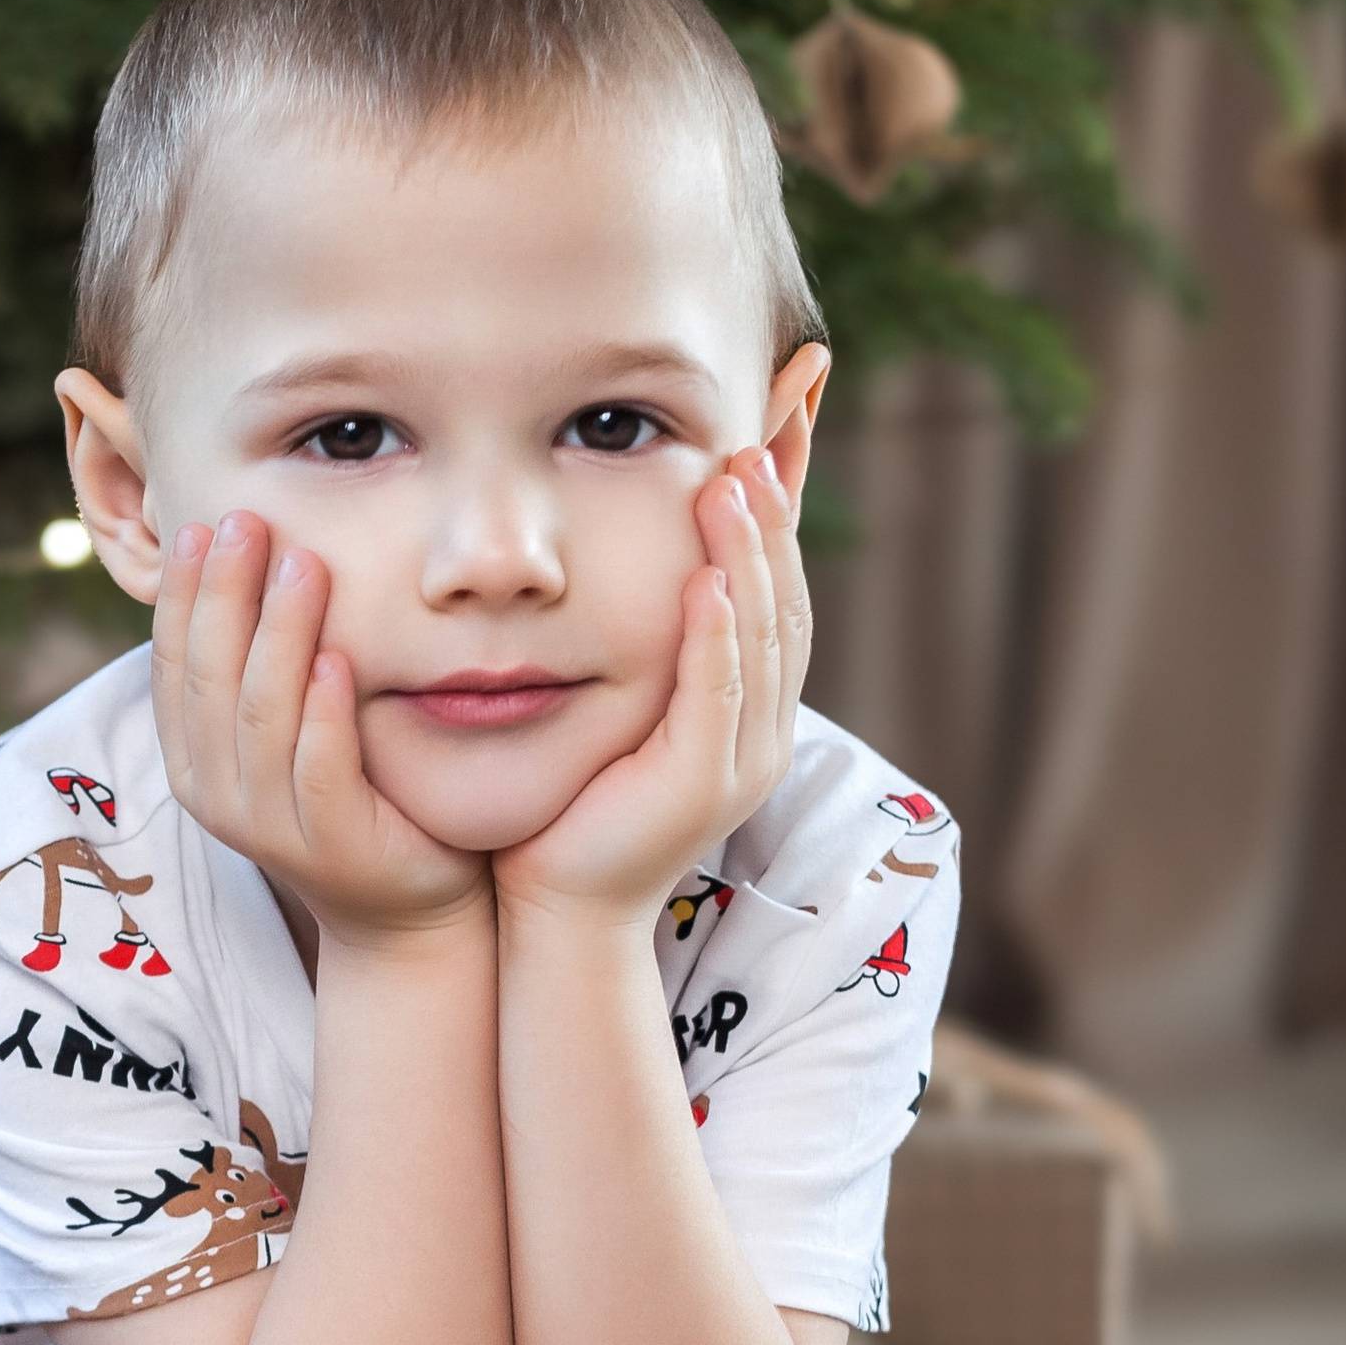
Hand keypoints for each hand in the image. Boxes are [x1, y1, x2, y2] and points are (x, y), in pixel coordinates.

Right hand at [152, 511, 488, 947]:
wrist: (402, 908)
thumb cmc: (349, 798)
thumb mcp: (286, 732)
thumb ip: (259, 670)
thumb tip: (243, 562)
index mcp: (194, 761)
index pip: (175, 665)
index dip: (185, 595)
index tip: (203, 526)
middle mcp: (217, 795)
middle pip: (212, 679)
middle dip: (226, 595)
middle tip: (248, 522)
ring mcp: (270, 826)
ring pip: (262, 717)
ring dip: (280, 636)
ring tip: (303, 566)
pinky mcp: (333, 845)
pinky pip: (320, 768)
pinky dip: (325, 713)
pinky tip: (339, 660)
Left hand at [496, 448, 810, 930]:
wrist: (562, 911)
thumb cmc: (577, 807)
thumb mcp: (622, 708)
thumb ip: (646, 647)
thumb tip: (639, 565)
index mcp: (751, 709)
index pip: (776, 590)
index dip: (783, 515)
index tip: (779, 433)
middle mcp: (764, 730)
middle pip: (784, 601)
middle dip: (776, 518)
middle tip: (763, 437)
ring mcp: (742, 759)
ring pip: (760, 637)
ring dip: (749, 556)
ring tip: (736, 482)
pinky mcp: (703, 784)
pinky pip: (719, 693)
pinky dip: (716, 632)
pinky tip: (705, 577)